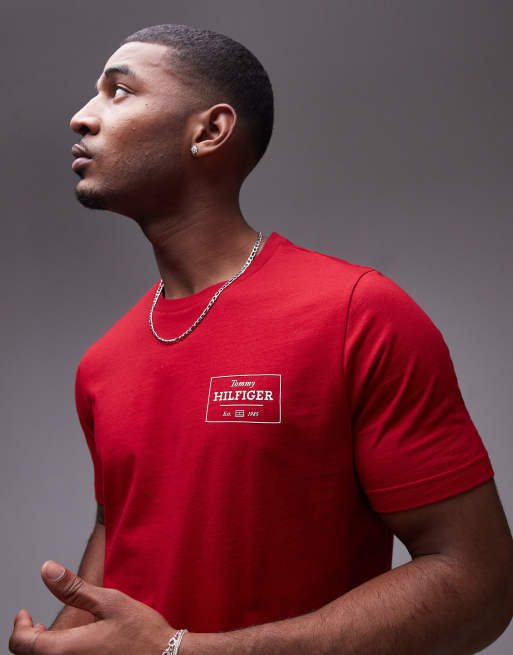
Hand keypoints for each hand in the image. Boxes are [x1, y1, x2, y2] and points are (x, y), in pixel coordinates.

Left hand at [9, 560, 178, 654]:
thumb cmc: (141, 631)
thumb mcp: (109, 602)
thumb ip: (73, 588)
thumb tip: (46, 569)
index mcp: (66, 650)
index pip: (21, 644)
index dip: (18, 626)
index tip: (24, 613)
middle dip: (25, 638)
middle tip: (31, 620)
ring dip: (39, 648)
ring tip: (45, 633)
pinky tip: (67, 646)